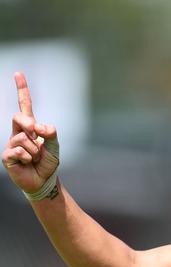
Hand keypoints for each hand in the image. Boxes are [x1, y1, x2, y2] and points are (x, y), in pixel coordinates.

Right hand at [2, 72, 59, 193]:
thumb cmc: (48, 163)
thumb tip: (39, 126)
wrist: (44, 180)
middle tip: (36, 136)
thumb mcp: (55, 146)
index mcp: (30, 127)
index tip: (18, 74)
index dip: (22, 90)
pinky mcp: (7, 156)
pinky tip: (27, 163)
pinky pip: (18, 151)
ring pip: (23, 138)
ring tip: (35, 158)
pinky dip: (28, 158)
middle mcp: (18, 133)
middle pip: (19, 117)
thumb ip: (51, 133)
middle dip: (29, 124)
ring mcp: (11, 144)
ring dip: (34, 150)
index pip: (25, 106)